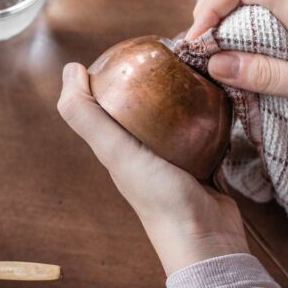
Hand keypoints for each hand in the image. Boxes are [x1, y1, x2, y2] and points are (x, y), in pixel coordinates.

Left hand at [57, 63, 248, 274]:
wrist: (208, 238)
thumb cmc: (159, 197)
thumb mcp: (116, 153)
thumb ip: (88, 117)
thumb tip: (69, 70)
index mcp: (117, 148)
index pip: (105, 101)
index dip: (110, 73)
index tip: (128, 48)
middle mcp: (141, 150)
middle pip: (141, 103)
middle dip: (151, 76)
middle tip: (169, 50)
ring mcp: (173, 156)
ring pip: (173, 113)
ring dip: (181, 90)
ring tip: (195, 64)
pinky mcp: (203, 160)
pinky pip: (203, 126)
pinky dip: (207, 108)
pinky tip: (218, 92)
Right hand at [187, 0, 287, 140]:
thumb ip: (268, 75)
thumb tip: (215, 62)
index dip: (211, 2)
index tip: (200, 42)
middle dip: (211, 9)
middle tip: (202, 51)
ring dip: (224, 22)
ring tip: (215, 58)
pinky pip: (264, 20)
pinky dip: (241, 35)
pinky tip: (239, 62)